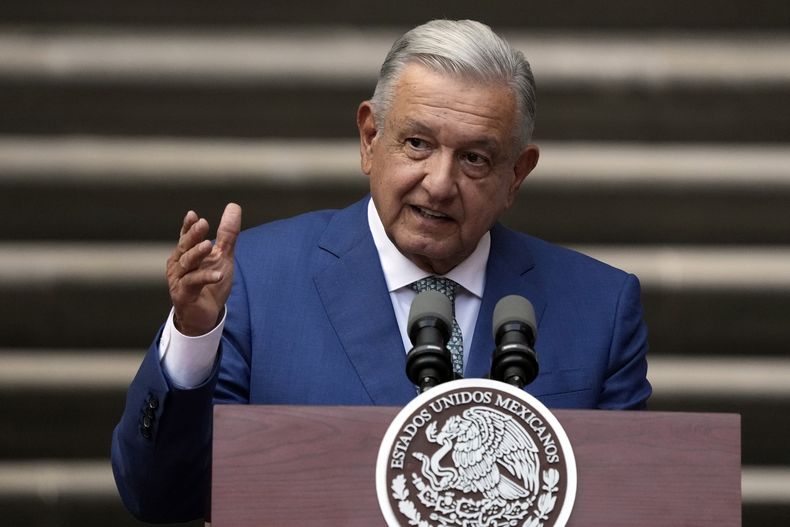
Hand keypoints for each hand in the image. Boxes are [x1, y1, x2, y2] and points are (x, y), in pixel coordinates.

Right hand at [166, 203, 241, 335]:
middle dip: (193, 235)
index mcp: (186, 253)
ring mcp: (179, 280)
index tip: (193, 215)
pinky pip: (193, 283)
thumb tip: (233, 206)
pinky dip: (205, 278)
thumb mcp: (222, 256)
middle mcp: (179, 265)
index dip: (188, 226)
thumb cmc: (211, 284)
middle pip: (185, 247)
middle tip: (203, 223)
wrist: (204, 316)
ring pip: (186, 264)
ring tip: (208, 246)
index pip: (186, 236)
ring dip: (196, 254)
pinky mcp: (184, 295)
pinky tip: (218, 275)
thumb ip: (227, 234)